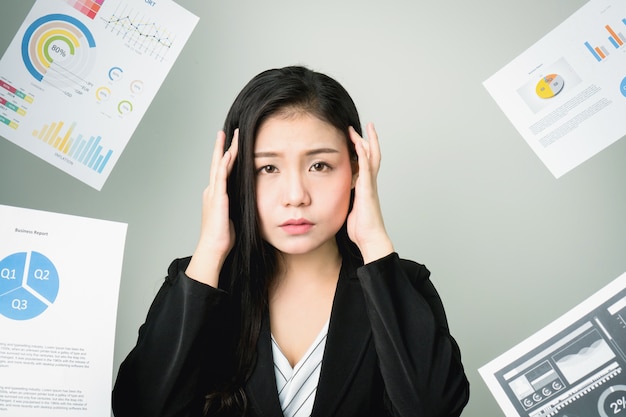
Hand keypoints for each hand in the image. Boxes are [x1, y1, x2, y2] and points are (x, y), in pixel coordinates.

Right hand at [186, 130, 238, 285]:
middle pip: (218, 163)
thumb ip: (236, 205)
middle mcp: (213, 190)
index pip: (223, 170)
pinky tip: (227, 155)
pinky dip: (224, 165)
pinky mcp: (217, 199)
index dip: (227, 155)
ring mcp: (213, 193)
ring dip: (223, 149)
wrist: (214, 248)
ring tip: (228, 135)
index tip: (232, 143)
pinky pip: (221, 178)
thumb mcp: (233, 216)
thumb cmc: (223, 236)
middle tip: (227, 131)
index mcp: (217, 194)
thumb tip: (246, 200)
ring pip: (219, 166)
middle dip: (223, 146)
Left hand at [347, 123, 393, 263]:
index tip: (353, 138)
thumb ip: (345, 198)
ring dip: (365, 142)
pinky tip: (359, 144)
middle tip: (357, 127)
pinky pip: (366, 168)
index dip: (360, 149)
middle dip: (365, 140)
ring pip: (370, 157)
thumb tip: (334, 195)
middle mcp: (369, 183)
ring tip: (358, 129)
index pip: (364, 162)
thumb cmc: (360, 228)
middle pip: (370, 155)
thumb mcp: (349, 207)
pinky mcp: (367, 189)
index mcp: (364, 186)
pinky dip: (363, 155)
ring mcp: (370, 185)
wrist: (370, 238)